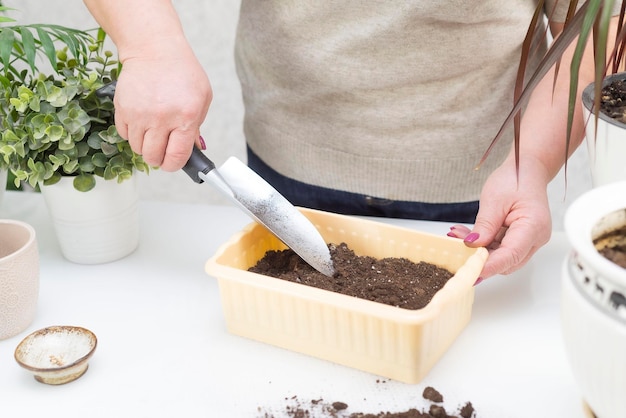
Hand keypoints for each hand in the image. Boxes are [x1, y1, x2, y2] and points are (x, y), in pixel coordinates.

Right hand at [112, 39, 211, 170]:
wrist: (155, 50)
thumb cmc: (182, 73)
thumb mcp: (202, 99)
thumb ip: (197, 127)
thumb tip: (193, 149)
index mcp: (185, 117)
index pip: (176, 156)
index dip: (174, 165)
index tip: (172, 163)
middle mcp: (161, 118)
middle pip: (153, 157)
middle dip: (158, 158)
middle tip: (162, 150)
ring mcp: (139, 114)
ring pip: (137, 148)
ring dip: (145, 145)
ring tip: (153, 131)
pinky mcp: (122, 108)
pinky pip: (123, 135)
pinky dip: (132, 133)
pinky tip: (142, 121)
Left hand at [447, 160, 552, 280]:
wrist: (528, 169)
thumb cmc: (516, 179)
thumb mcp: (494, 200)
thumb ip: (484, 226)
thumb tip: (473, 246)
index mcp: (533, 226)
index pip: (511, 255)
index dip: (490, 266)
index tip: (471, 273)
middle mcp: (536, 237)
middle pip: (507, 261)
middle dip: (482, 259)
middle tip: (457, 253)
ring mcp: (530, 240)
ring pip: (502, 257)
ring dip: (480, 251)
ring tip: (457, 236)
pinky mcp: (521, 238)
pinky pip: (501, 248)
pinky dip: (484, 244)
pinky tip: (467, 235)